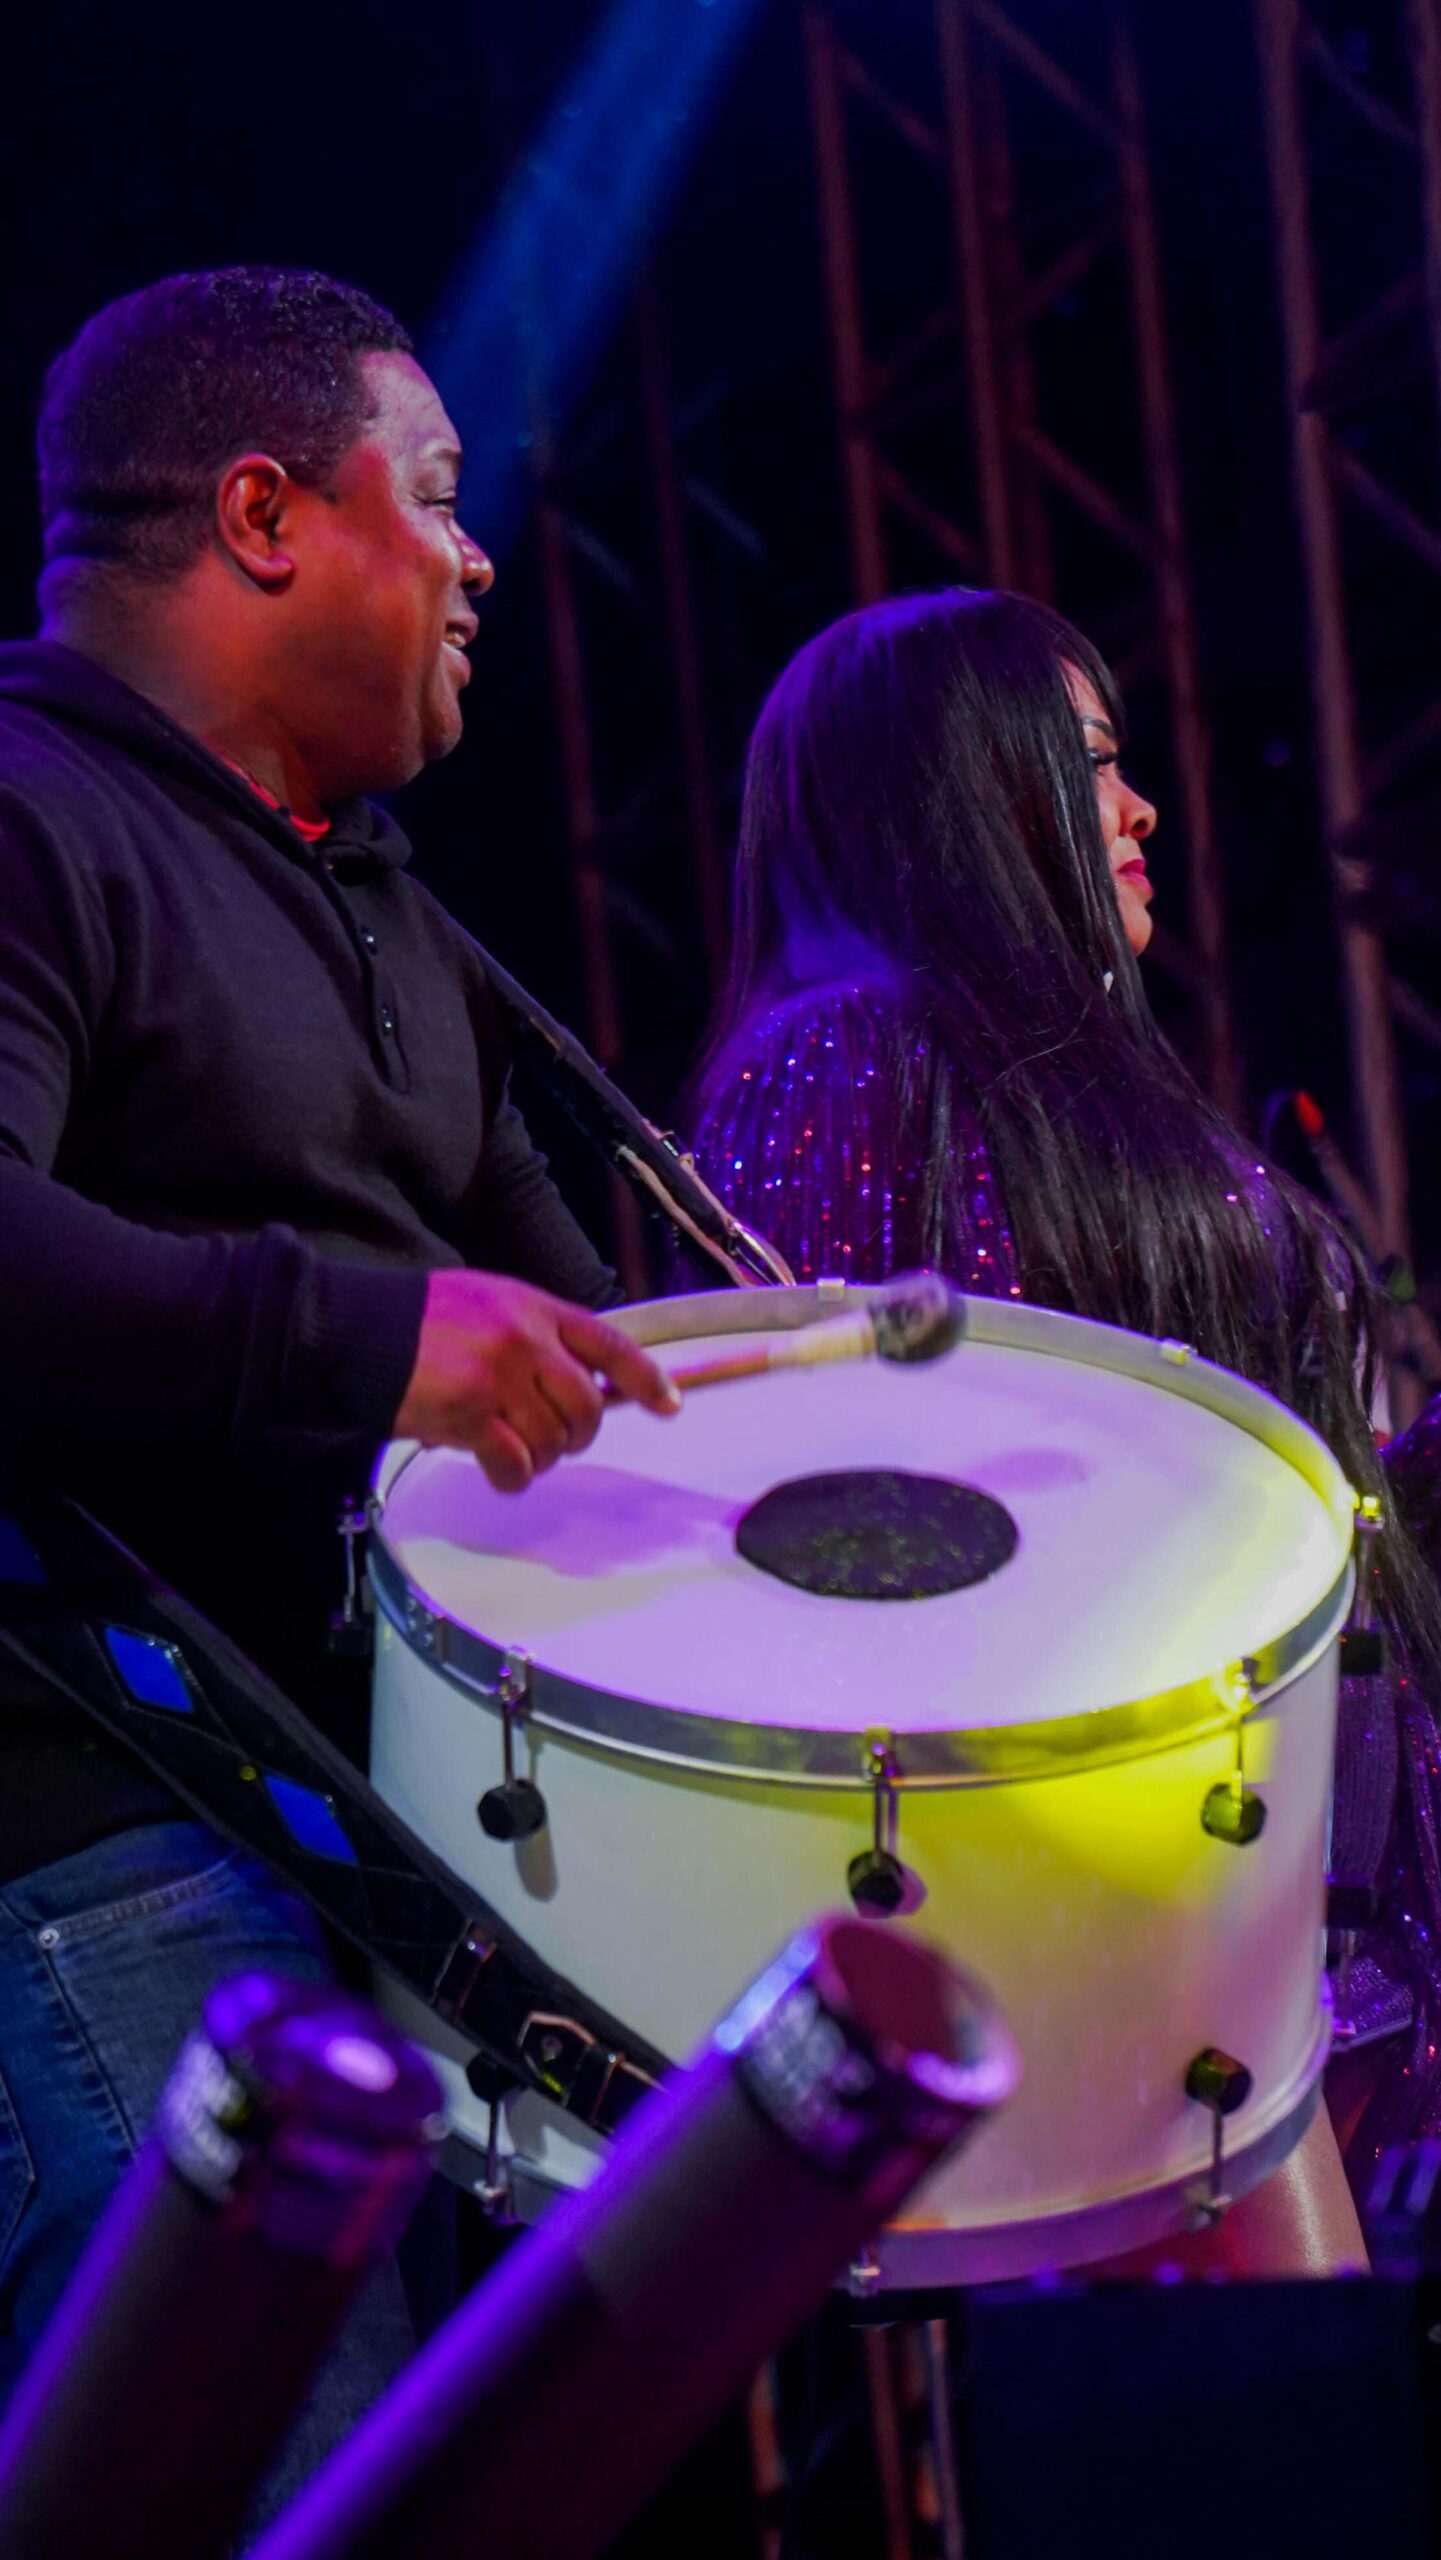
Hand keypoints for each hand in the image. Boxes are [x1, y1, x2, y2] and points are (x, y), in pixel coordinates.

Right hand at [394, 1269, 679, 1491]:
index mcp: (535, 1308)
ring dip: (539, 1457)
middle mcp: (526, 1340)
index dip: (646, 1379)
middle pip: (586, 1407)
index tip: (668, 1404)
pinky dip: (512, 1477)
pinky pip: (516, 1464)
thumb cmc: (418, 1319)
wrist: (356, 1329)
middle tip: (556, 1442)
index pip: (609, 1345)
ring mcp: (500, 1377)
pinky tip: (497, 1469)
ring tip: (510, 1448)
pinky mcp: (472, 1414)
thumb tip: (577, 1381)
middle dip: (578, 1436)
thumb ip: (534, 1335)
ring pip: (553, 1441)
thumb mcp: (488, 1304)